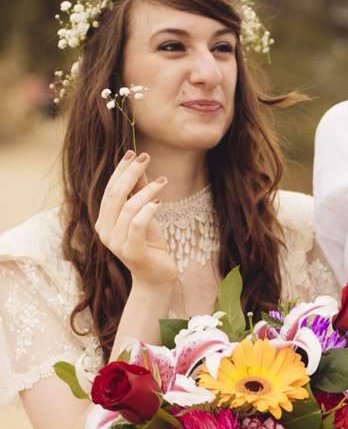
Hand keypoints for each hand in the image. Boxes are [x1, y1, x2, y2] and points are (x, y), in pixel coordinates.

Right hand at [95, 151, 176, 287]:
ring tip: (163, 181)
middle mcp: (105, 231)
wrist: (157, 275)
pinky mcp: (132, 252)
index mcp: (104, 221)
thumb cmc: (150, 243)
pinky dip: (148, 210)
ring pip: (128, 208)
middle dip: (131, 173)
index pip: (109, 190)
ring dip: (147, 191)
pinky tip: (160, 202)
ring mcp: (116, 244)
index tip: (134, 153)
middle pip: (115, 195)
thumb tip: (139, 164)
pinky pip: (137, 225)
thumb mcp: (145, 213)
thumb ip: (139, 191)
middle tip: (146, 158)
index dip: (120, 170)